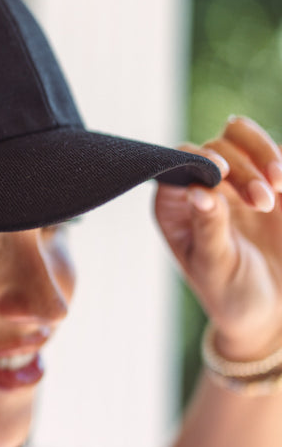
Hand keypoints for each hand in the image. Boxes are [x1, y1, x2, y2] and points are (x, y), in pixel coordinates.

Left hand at [154, 115, 281, 360]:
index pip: (178, 165)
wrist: (270, 309)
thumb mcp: (216, 267)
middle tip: (263, 203)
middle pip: (215, 149)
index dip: (197, 161)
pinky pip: (273, 152)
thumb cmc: (231, 293)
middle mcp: (201, 185)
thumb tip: (198, 191)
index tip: (221, 173)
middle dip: (241, 170)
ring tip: (279, 185)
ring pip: (241, 137)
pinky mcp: (268, 178)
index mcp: (174, 206)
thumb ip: (209, 228)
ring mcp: (235, 178)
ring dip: (263, 153)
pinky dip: (281, 159)